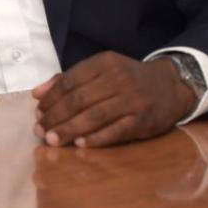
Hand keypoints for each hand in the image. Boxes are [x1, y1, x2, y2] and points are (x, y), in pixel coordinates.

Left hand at [31, 51, 196, 148]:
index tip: (38, 112)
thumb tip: (37, 94)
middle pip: (79, 100)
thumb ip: (68, 79)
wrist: (170, 85)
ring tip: (52, 140)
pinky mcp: (143, 120)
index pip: (70, 80)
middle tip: (40, 130)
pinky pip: (115, 131)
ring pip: (94, 116)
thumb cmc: (127, 78)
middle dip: (56, 116)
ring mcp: (132, 100)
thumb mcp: (101, 70)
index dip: (51, 98)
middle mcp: (118, 79)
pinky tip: (80, 144)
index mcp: (104, 63)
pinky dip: (96, 138)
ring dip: (70, 130)